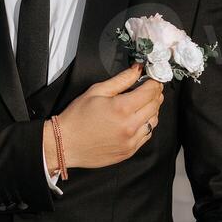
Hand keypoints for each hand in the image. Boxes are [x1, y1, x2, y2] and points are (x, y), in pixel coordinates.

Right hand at [43, 63, 163, 171]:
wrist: (65, 144)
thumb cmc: (77, 117)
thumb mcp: (97, 91)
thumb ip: (121, 80)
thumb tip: (137, 69)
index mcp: (122, 108)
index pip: (150, 92)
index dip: (154, 83)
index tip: (152, 80)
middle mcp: (130, 126)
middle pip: (155, 106)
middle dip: (155, 95)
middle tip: (149, 89)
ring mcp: (131, 141)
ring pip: (154, 121)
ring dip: (152, 111)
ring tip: (142, 105)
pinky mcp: (129, 151)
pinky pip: (146, 136)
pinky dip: (145, 126)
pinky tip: (136, 121)